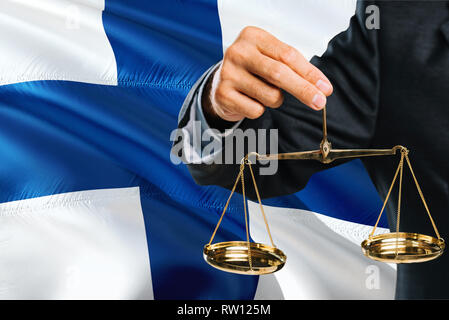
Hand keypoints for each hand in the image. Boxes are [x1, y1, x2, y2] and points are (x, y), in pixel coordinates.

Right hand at [203, 26, 332, 122]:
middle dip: (303, 90)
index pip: (288, 56)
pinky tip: (250, 100)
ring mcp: (228, 73)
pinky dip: (260, 109)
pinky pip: (256, 110)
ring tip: (265, 93)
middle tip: (319, 102)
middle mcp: (238, 51)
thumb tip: (321, 88)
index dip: (309, 74)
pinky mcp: (223, 94)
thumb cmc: (254, 70)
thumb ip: (295, 68)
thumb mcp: (272, 59)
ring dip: (276, 100)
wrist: (221, 84)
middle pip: (279, 74)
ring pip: (270, 95)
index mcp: (253, 36)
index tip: (325, 88)